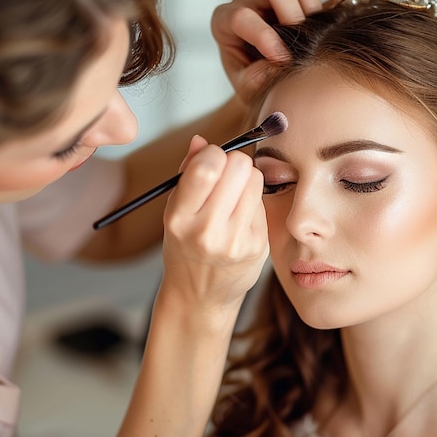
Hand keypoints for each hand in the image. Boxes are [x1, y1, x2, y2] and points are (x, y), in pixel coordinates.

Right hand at [160, 136, 268, 328]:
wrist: (200, 296)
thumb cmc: (185, 247)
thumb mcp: (174, 211)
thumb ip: (187, 173)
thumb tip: (201, 140)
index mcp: (179, 218)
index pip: (207, 166)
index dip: (213, 153)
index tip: (211, 161)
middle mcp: (207, 231)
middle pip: (238, 166)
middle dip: (233, 163)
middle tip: (225, 177)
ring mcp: (236, 241)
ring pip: (255, 179)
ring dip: (245, 179)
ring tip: (233, 196)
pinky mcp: (258, 246)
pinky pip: (262, 201)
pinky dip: (252, 201)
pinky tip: (241, 216)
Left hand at [211, 0, 321, 105]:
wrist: (265, 81)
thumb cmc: (252, 83)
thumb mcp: (249, 89)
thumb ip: (259, 78)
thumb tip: (280, 63)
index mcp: (224, 22)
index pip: (242, 17)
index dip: (265, 38)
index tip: (282, 60)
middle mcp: (245, 0)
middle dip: (292, 16)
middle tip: (300, 45)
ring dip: (307, 6)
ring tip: (309, 34)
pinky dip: (315, 3)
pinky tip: (313, 28)